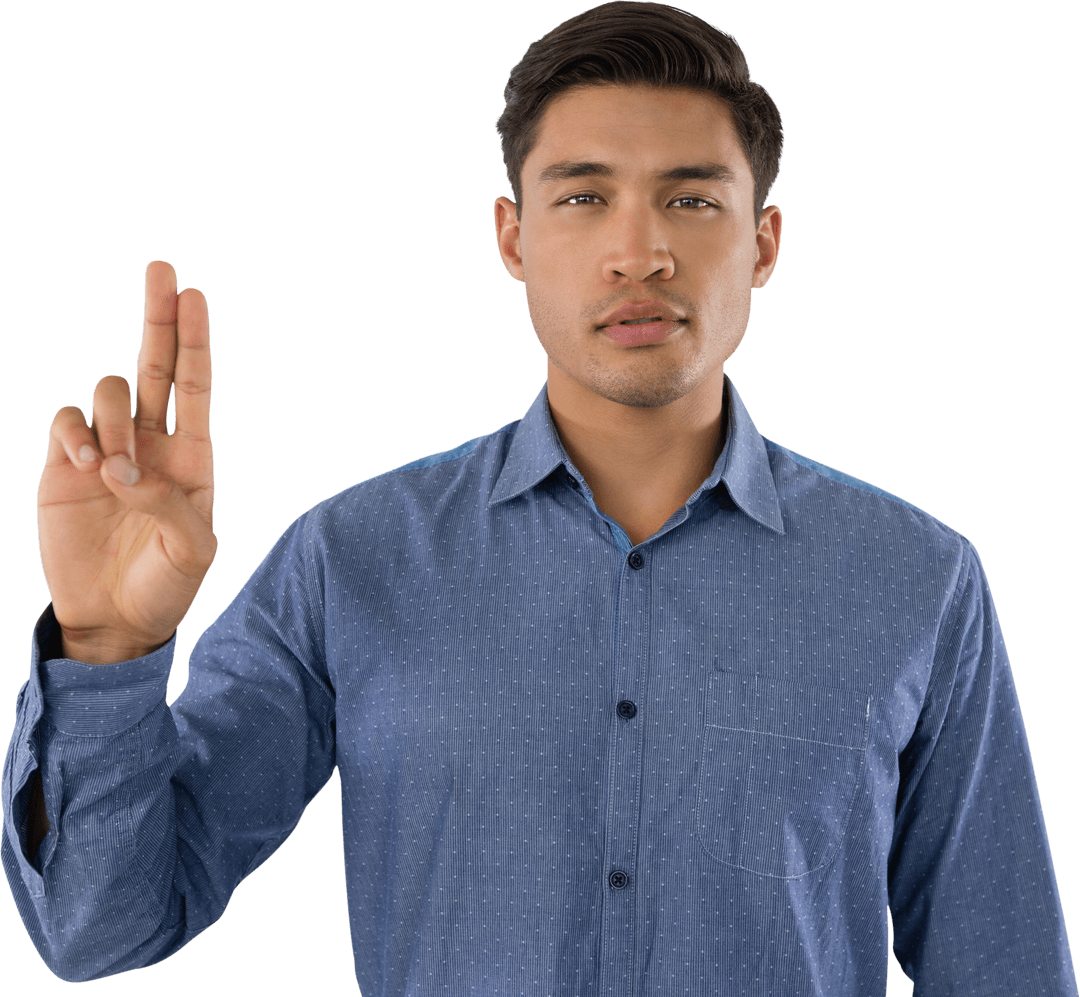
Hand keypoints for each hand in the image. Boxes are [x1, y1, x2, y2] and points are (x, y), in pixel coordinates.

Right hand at [37, 261, 216, 663]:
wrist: (113, 619)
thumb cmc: (165, 586)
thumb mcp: (192, 552)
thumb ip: (170, 504)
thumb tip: (125, 468)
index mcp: (192, 457)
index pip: (194, 386)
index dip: (194, 341)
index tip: (194, 295)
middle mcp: (151, 444)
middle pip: (153, 365)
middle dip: (158, 317)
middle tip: (162, 268)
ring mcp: (106, 451)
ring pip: (107, 394)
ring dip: (113, 423)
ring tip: (115, 472)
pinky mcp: (64, 465)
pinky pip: (66, 422)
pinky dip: (76, 434)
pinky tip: (87, 468)